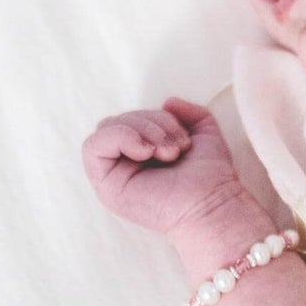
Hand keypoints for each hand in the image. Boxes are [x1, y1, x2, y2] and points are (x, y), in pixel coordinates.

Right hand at [82, 96, 244, 238]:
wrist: (212, 204)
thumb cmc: (210, 175)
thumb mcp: (203, 132)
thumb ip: (188, 112)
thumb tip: (167, 101)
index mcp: (140, 152)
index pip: (131, 118)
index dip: (156, 117)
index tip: (184, 140)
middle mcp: (123, 164)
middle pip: (118, 119)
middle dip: (152, 123)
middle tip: (176, 149)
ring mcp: (113, 175)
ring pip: (106, 127)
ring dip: (142, 129)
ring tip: (167, 152)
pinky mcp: (105, 185)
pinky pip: (92, 146)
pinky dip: (121, 137)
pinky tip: (146, 152)